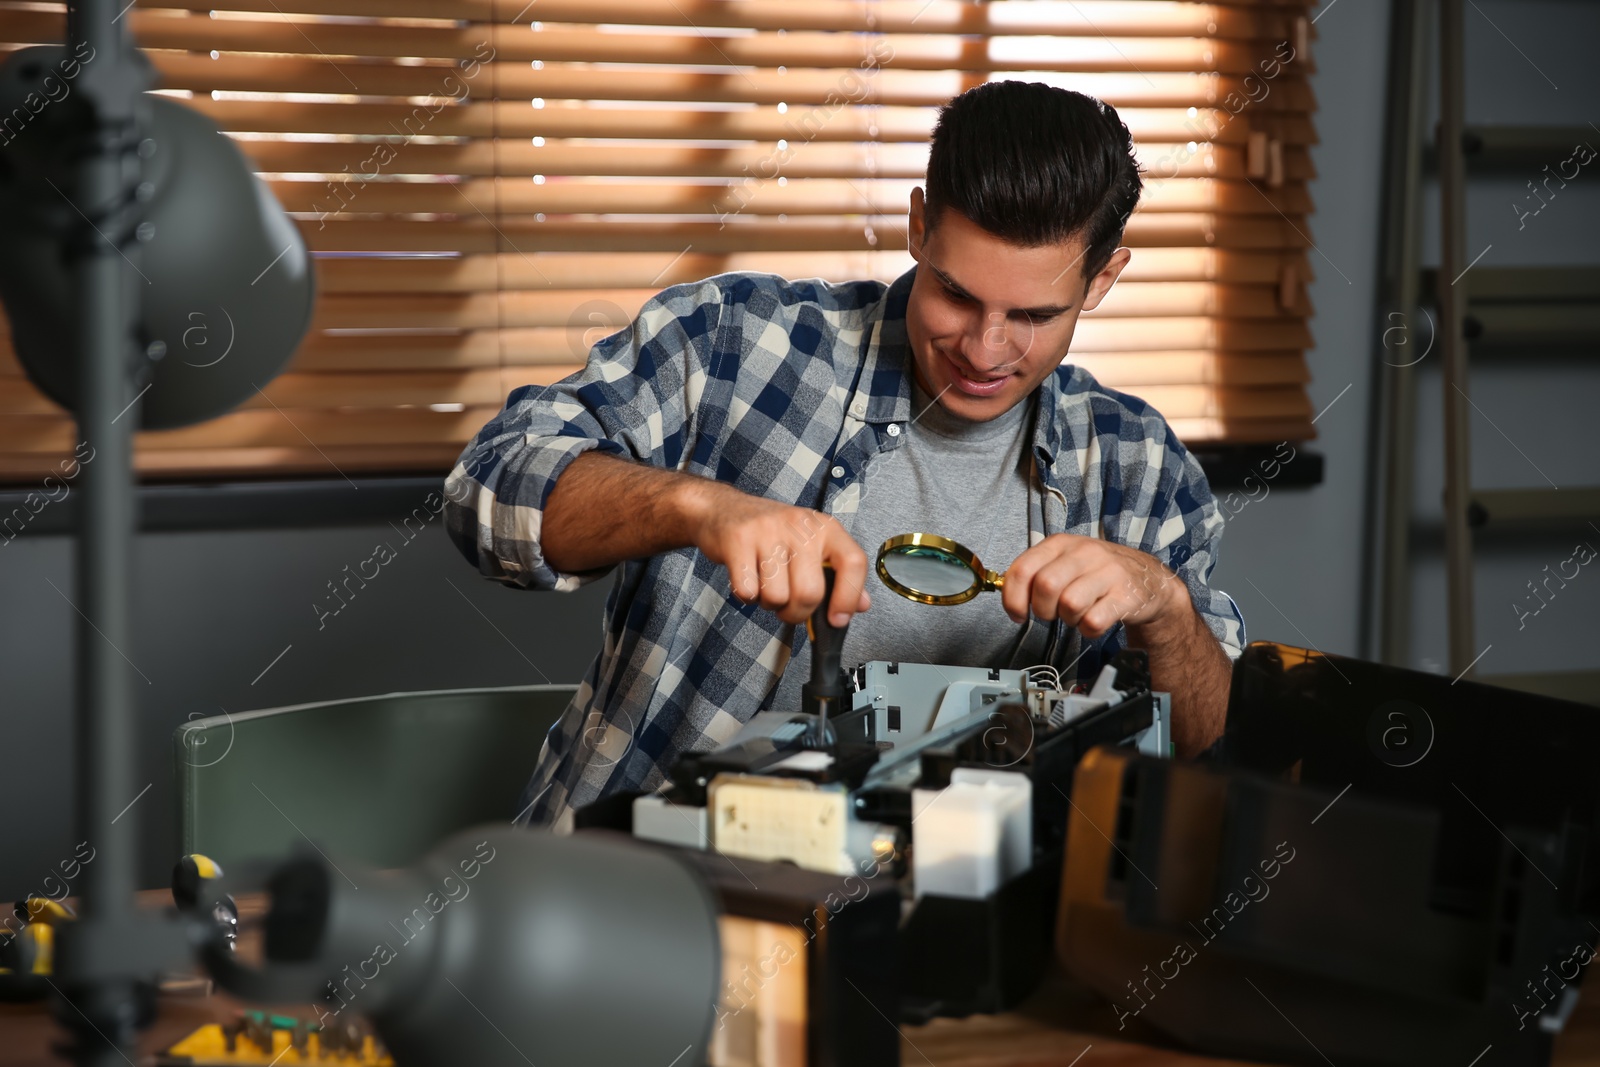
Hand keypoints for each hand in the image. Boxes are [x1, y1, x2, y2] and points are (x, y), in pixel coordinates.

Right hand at [686, 483, 869, 626]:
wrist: (723, 509)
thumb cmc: (771, 534)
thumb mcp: (811, 546)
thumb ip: (838, 575)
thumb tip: (861, 605)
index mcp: (825, 528)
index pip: (853, 563)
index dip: (848, 598)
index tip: (837, 619)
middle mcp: (800, 526)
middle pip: (810, 592)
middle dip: (796, 613)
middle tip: (788, 606)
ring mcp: (768, 531)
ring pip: (777, 597)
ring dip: (769, 604)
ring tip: (765, 585)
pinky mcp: (739, 540)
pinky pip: (747, 591)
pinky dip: (746, 596)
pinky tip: (747, 579)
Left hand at [1001, 534, 1182, 636]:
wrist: (1149, 580)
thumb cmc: (1098, 574)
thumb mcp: (1065, 563)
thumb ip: (1035, 574)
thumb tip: (1007, 595)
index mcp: (1061, 544)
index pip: (1022, 569)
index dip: (1012, 598)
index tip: (1017, 613)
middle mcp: (1084, 553)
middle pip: (1045, 586)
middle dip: (1042, 610)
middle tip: (1053, 614)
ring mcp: (1108, 572)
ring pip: (1069, 605)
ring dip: (1068, 620)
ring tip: (1078, 614)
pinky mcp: (1126, 595)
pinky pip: (1093, 622)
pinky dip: (1089, 630)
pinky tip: (1095, 620)